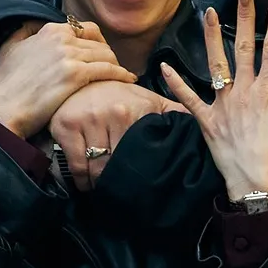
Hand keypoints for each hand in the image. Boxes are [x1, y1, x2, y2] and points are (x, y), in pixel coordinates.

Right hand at [0, 19, 136, 137]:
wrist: (5, 109)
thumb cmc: (7, 85)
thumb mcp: (9, 49)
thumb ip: (24, 33)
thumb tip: (32, 25)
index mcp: (50, 30)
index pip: (86, 29)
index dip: (96, 43)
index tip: (99, 55)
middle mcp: (61, 38)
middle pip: (99, 42)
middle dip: (108, 56)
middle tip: (113, 69)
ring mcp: (69, 55)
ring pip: (106, 55)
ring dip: (116, 66)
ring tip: (121, 76)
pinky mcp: (76, 75)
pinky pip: (108, 70)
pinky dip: (121, 75)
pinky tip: (127, 81)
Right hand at [49, 82, 187, 190]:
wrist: (81, 77)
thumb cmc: (117, 93)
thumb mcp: (148, 99)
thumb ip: (174, 113)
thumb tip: (201, 125)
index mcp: (134, 110)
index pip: (140, 154)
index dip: (142, 173)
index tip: (142, 184)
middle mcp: (111, 114)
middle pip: (118, 166)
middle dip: (120, 181)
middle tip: (123, 189)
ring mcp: (86, 120)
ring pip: (96, 169)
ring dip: (100, 184)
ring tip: (105, 187)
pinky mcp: (65, 127)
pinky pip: (75, 165)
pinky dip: (81, 180)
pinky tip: (86, 183)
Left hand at [160, 0, 267, 200]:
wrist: (260, 188)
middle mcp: (243, 91)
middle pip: (245, 47)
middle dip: (245, 18)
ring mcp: (223, 105)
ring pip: (216, 65)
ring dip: (212, 39)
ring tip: (207, 14)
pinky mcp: (207, 122)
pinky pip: (189, 99)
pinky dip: (176, 83)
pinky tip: (164, 66)